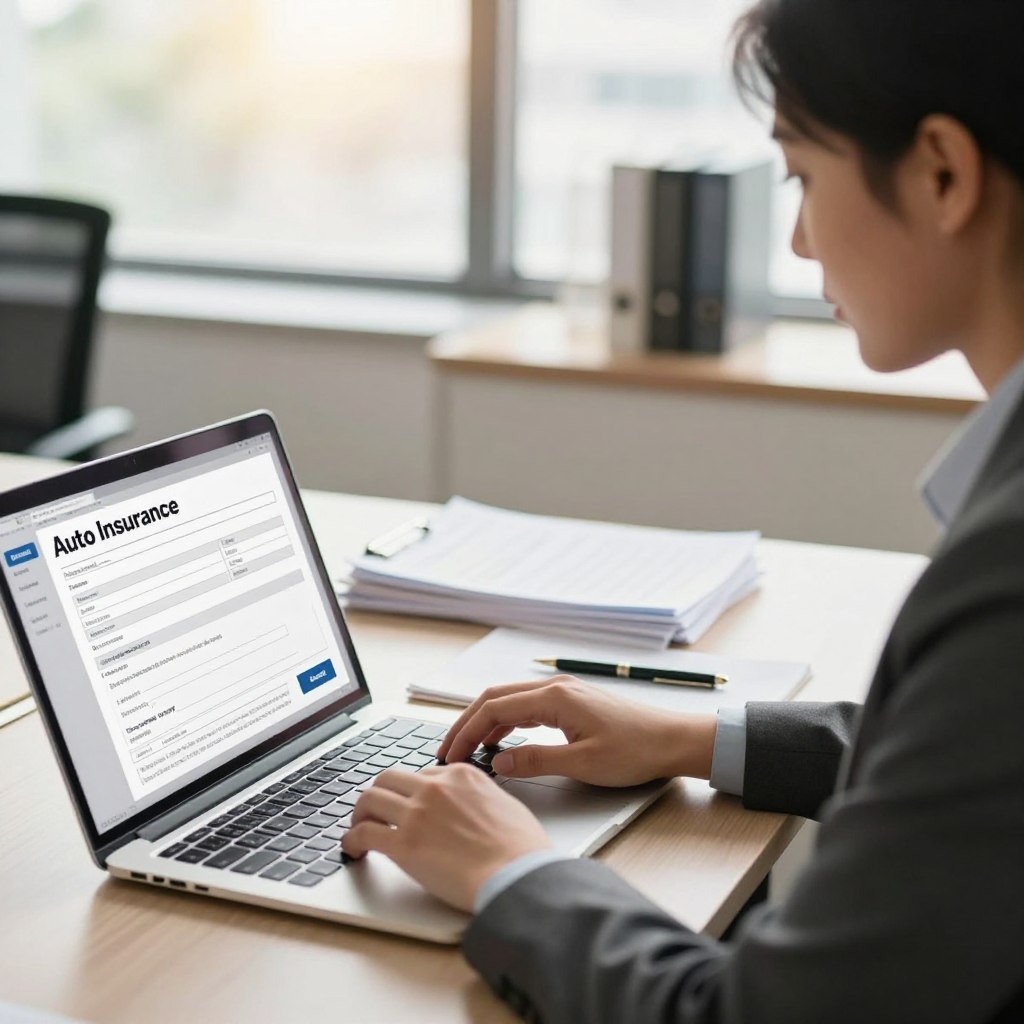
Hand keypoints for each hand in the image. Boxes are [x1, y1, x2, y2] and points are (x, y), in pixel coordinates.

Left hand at [341, 763, 550, 911]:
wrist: (517, 875)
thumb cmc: (521, 849)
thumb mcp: (506, 804)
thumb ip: (482, 798)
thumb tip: (474, 808)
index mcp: (462, 775)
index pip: (422, 774)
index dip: (411, 792)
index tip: (407, 805)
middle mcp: (435, 787)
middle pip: (389, 778)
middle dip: (379, 794)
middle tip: (375, 812)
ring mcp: (417, 813)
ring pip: (370, 799)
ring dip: (360, 814)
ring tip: (358, 828)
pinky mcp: (404, 844)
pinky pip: (364, 833)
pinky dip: (352, 839)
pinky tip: (353, 848)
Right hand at [438, 675, 717, 786]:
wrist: (672, 740)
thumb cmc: (635, 751)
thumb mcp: (582, 764)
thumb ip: (536, 761)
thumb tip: (498, 763)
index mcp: (554, 698)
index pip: (493, 709)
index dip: (466, 732)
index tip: (450, 754)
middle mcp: (555, 688)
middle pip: (495, 698)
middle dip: (467, 723)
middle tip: (448, 751)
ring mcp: (563, 692)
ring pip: (509, 701)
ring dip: (485, 722)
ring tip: (468, 750)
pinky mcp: (571, 702)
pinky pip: (527, 707)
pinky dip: (505, 722)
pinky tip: (501, 743)